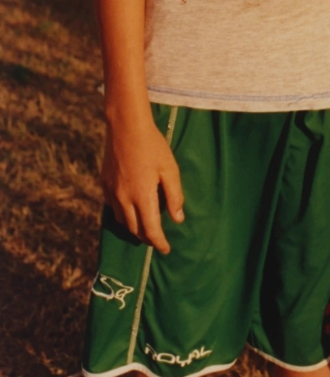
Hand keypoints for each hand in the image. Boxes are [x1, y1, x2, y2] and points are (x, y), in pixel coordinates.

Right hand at [101, 104, 184, 252]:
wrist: (126, 127)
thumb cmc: (153, 146)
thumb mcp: (170, 170)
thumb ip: (174, 196)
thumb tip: (177, 219)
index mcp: (142, 197)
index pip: (150, 230)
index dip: (159, 243)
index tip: (166, 249)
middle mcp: (124, 199)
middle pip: (134, 229)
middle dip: (147, 238)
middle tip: (157, 240)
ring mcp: (111, 192)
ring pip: (121, 221)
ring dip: (133, 228)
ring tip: (144, 227)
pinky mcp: (104, 183)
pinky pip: (112, 207)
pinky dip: (122, 215)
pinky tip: (129, 210)